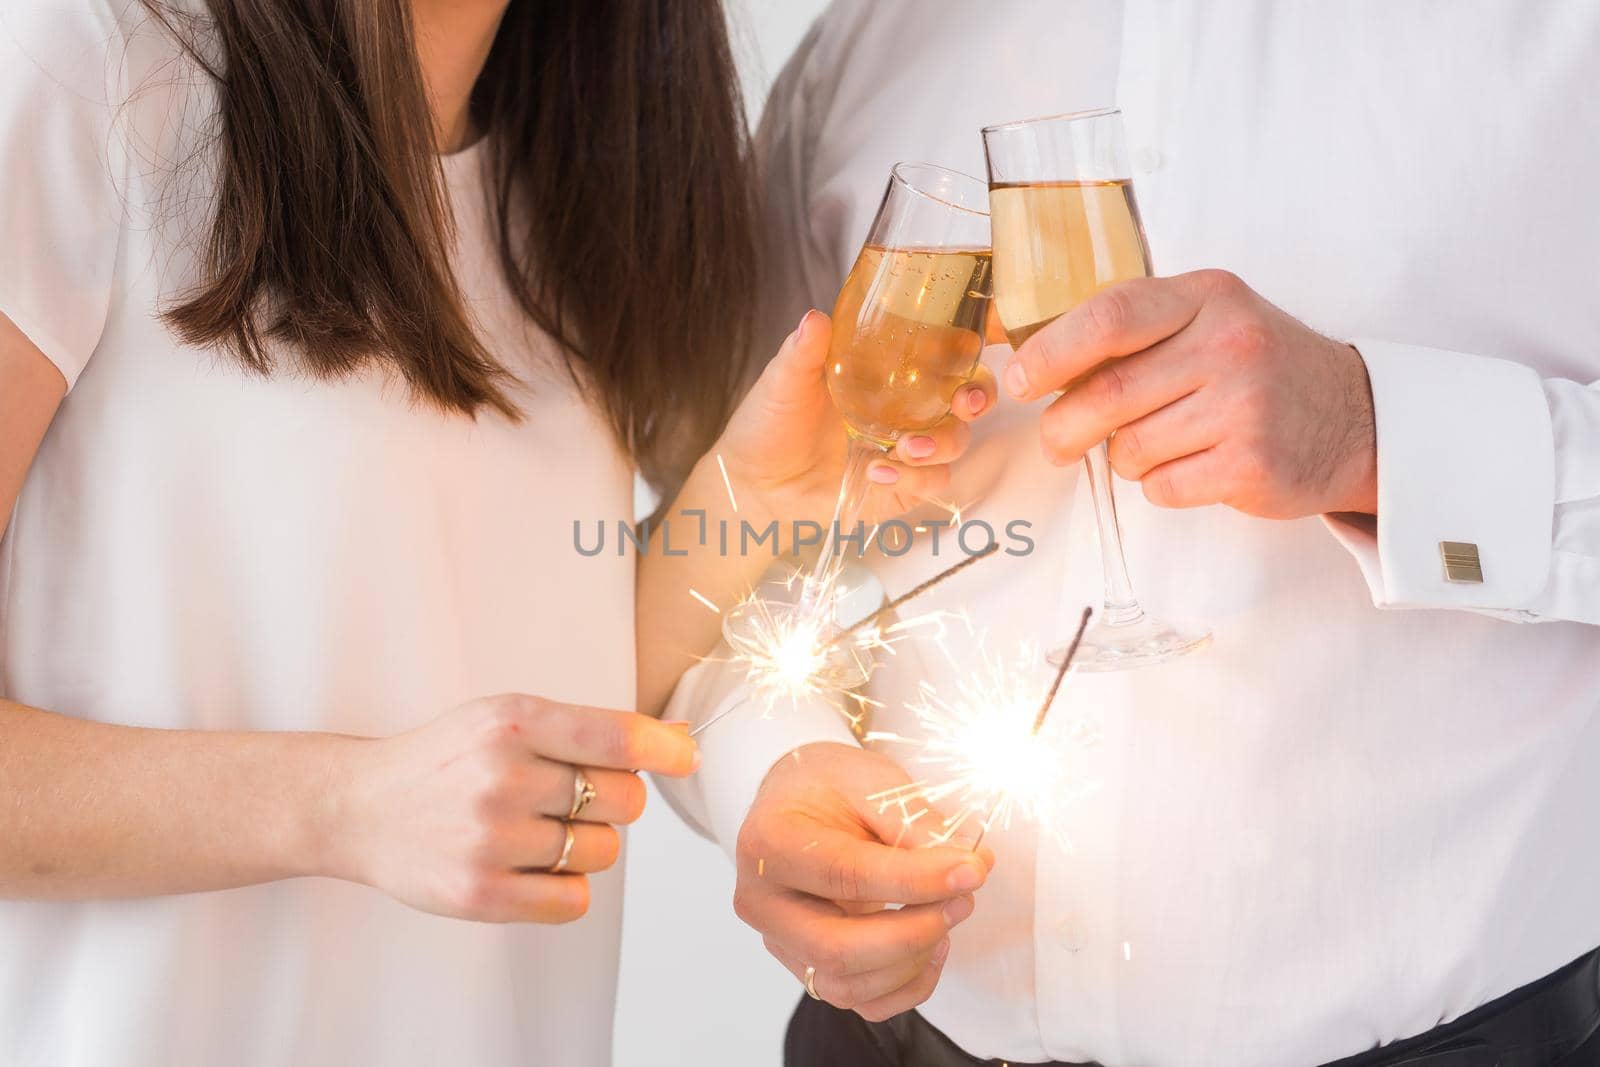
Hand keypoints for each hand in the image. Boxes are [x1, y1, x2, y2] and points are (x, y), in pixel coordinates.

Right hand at [330, 694, 697, 923]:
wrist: (360, 807)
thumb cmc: (450, 760)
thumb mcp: (509, 720)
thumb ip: (589, 730)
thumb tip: (681, 743)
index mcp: (514, 723)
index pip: (618, 736)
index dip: (666, 749)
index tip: (687, 757)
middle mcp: (502, 777)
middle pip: (624, 799)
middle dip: (615, 800)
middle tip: (573, 798)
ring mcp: (489, 839)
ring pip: (604, 851)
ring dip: (589, 844)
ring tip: (541, 831)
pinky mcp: (479, 894)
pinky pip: (574, 900)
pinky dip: (567, 887)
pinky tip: (532, 867)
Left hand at [718, 310, 997, 528]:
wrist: (754, 482)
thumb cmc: (770, 422)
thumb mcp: (784, 382)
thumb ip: (803, 353)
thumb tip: (814, 318)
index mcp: (888, 374)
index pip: (945, 356)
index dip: (968, 352)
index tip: (970, 349)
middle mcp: (907, 409)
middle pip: (968, 400)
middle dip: (978, 399)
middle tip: (965, 404)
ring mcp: (907, 450)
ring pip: (956, 444)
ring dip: (940, 444)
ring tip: (904, 448)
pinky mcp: (901, 487)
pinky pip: (930, 483)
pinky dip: (913, 478)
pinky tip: (878, 472)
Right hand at [733, 742, 992, 1021]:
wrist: (798, 798)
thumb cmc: (831, 786)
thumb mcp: (871, 780)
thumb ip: (914, 823)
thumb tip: (967, 867)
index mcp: (769, 844)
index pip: (845, 875)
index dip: (915, 880)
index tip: (971, 870)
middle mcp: (762, 902)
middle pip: (837, 948)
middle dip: (915, 931)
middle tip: (964, 898)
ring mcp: (780, 941)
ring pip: (848, 985)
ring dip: (914, 960)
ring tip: (949, 914)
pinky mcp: (806, 966)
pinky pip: (861, 1002)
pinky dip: (907, 984)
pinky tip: (933, 945)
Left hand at [1004, 270, 1376, 517]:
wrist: (1357, 418)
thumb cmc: (1260, 368)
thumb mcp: (1209, 319)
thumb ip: (1137, 331)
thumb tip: (1037, 364)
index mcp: (1208, 297)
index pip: (1110, 316)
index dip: (1050, 352)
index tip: (1018, 380)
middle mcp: (1229, 344)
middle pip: (1108, 393)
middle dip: (1064, 426)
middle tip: (1056, 442)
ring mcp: (1244, 407)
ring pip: (1130, 448)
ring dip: (1123, 458)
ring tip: (1157, 445)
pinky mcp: (1252, 465)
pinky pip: (1163, 486)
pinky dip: (1160, 484)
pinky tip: (1195, 466)